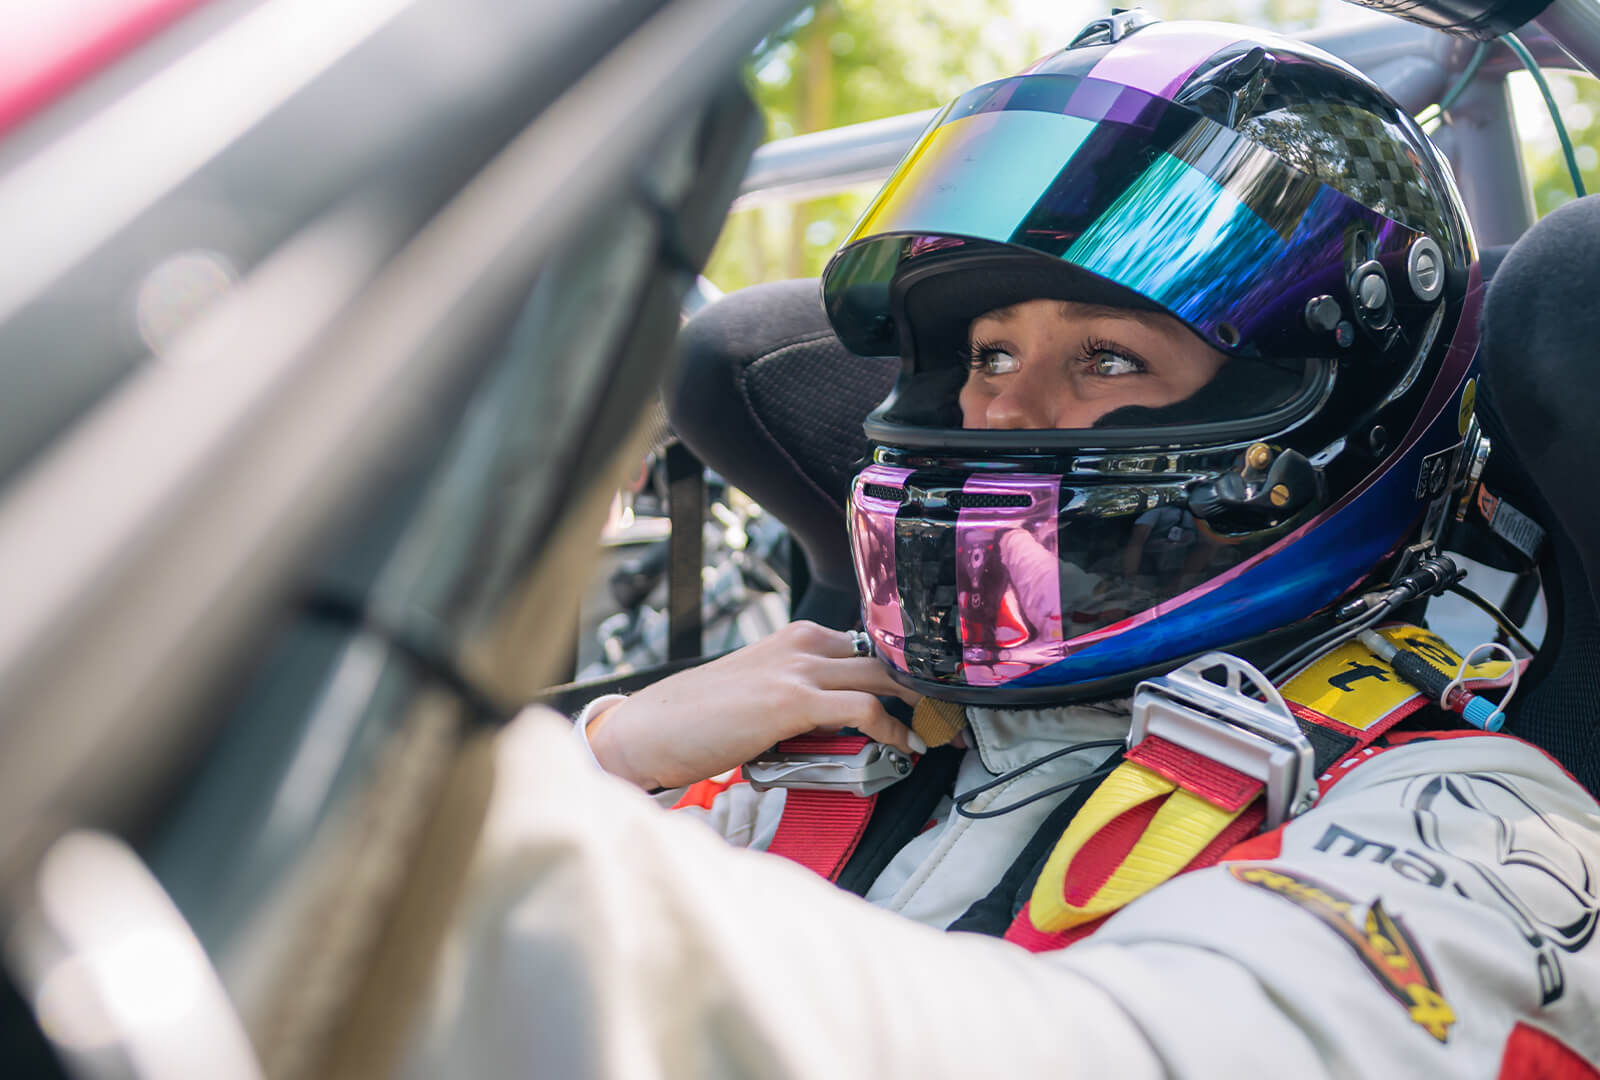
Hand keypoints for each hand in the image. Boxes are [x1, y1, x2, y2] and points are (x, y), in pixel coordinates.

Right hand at [586, 621, 923, 789]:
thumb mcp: (759, 693)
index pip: (868, 646)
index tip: (932, 695)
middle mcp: (802, 644)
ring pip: (883, 677)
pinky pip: (865, 710)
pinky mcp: (793, 701)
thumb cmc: (698, 719)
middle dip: (926, 685)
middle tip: (954, 713)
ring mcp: (798, 669)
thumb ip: (802, 698)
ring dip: (922, 706)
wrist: (650, 730)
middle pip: (885, 656)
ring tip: (944, 733)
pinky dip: (895, 729)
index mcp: (796, 638)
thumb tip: (841, 725)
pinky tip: (908, 747)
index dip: (905, 671)